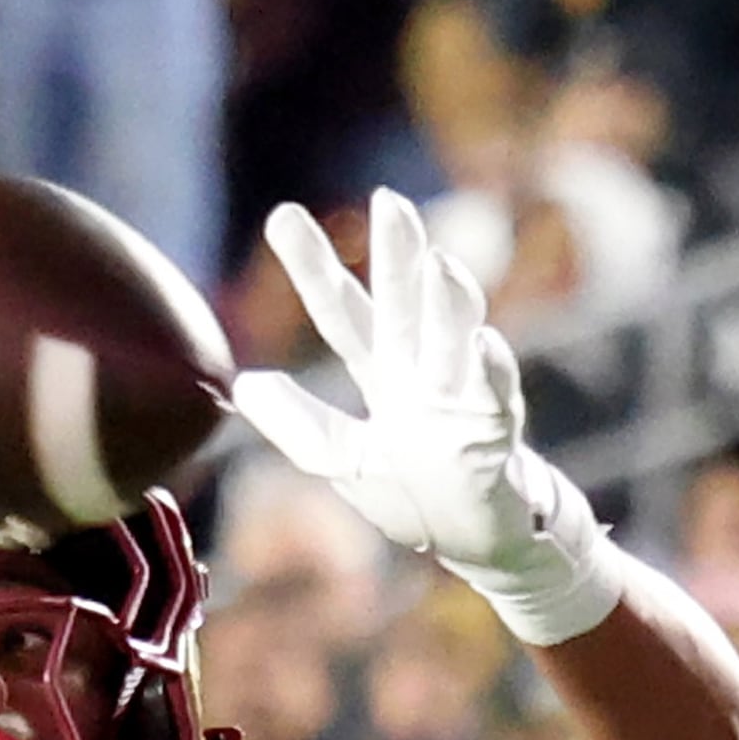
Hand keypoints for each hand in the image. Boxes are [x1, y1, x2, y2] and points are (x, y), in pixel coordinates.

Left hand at [230, 192, 620, 646]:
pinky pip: (494, 399)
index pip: (343, 310)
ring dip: (449, 303)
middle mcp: (424, 371)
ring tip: (439, 264)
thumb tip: (244, 384)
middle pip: (405, 305)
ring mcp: (463, 396)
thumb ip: (300, 424)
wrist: (477, 540)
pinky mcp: (494, 435)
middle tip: (388, 199)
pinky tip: (485, 345)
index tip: (283, 215)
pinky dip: (490, 373)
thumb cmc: (414, 493)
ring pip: (455, 339)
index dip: (314, 265)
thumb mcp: (343, 461)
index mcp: (384, 372)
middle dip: (399, 253)